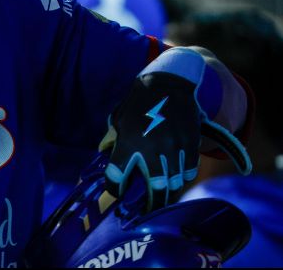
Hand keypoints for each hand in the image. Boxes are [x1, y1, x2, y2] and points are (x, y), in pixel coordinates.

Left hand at [100, 72, 201, 210]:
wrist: (169, 83)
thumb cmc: (139, 102)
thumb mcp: (119, 119)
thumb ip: (113, 140)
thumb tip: (105, 156)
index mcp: (129, 142)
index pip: (117, 177)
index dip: (114, 188)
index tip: (115, 192)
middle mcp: (152, 149)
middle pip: (155, 189)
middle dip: (151, 204)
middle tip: (147, 211)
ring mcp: (174, 147)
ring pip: (175, 183)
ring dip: (168, 191)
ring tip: (162, 197)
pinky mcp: (190, 144)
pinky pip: (189, 170)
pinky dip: (183, 176)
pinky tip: (177, 177)